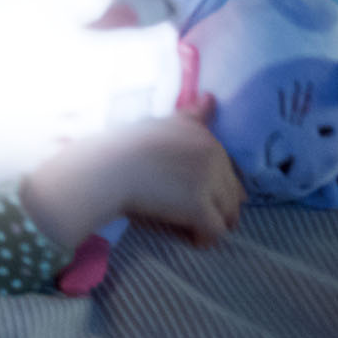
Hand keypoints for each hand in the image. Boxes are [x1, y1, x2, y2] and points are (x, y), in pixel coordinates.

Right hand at [22, 94, 244, 248]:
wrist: (105, 169)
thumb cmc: (123, 147)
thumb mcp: (161, 124)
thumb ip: (190, 115)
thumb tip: (211, 97)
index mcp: (205, 136)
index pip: (227, 168)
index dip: (212, 185)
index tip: (188, 192)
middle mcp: (214, 154)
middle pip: (232, 193)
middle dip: (215, 206)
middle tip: (186, 213)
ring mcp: (209, 181)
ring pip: (228, 213)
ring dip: (212, 223)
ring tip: (188, 227)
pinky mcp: (199, 206)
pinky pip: (215, 231)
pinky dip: (204, 239)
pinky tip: (189, 238)